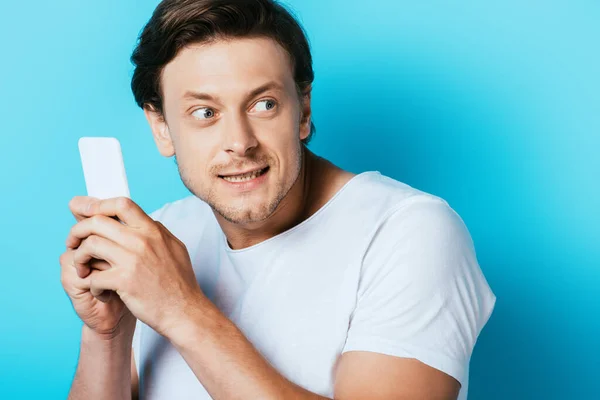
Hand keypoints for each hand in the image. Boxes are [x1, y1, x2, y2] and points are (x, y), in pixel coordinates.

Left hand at [63, 196, 203, 337]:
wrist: (184, 312)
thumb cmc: (180, 284)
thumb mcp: (175, 248)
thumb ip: (156, 233)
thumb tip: (140, 221)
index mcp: (153, 231)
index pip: (121, 204)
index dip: (99, 205)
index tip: (86, 213)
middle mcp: (142, 240)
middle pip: (98, 221)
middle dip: (78, 230)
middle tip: (72, 242)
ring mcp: (133, 260)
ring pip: (90, 245)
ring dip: (79, 257)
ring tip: (82, 268)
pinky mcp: (124, 281)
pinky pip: (94, 276)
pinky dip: (91, 284)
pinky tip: (99, 290)